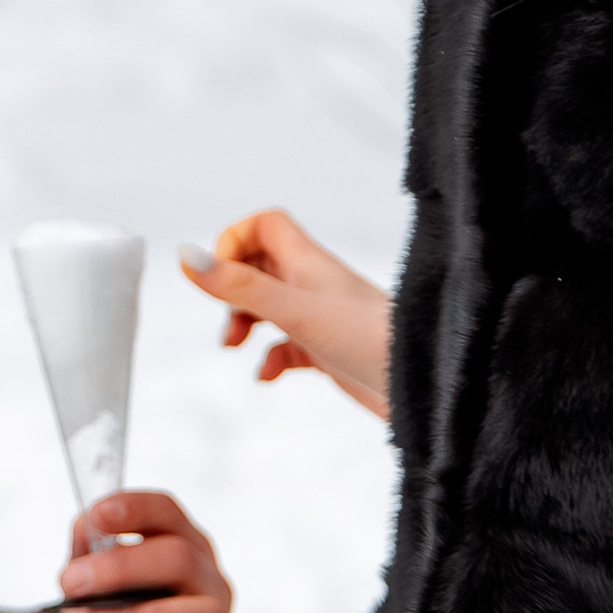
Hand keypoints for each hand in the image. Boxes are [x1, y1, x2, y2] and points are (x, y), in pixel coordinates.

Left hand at [26, 491, 230, 612]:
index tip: (96, 516)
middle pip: (181, 558)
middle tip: (72, 580)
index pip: (168, 513)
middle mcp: (208, 582)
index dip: (135, 509)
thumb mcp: (88, 586)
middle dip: (122, 566)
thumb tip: (84, 528)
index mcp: (182, 545)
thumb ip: (85, 556)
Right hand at [182, 213, 391, 420]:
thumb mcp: (295, 312)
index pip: (264, 225)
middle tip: (228, 317)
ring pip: (269, 307)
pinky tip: (269, 375)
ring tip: (235, 344)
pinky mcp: (328, 351)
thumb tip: (187, 257)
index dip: (234, 241)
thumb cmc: (371, 342)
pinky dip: (269, 357)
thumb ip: (241, 287)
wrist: (425, 388)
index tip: (220, 276)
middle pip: (259, 266)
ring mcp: (322, 318)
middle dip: (232, 288)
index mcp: (308, 262)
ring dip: (244, 322)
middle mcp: (314, 285)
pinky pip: (286, 345)